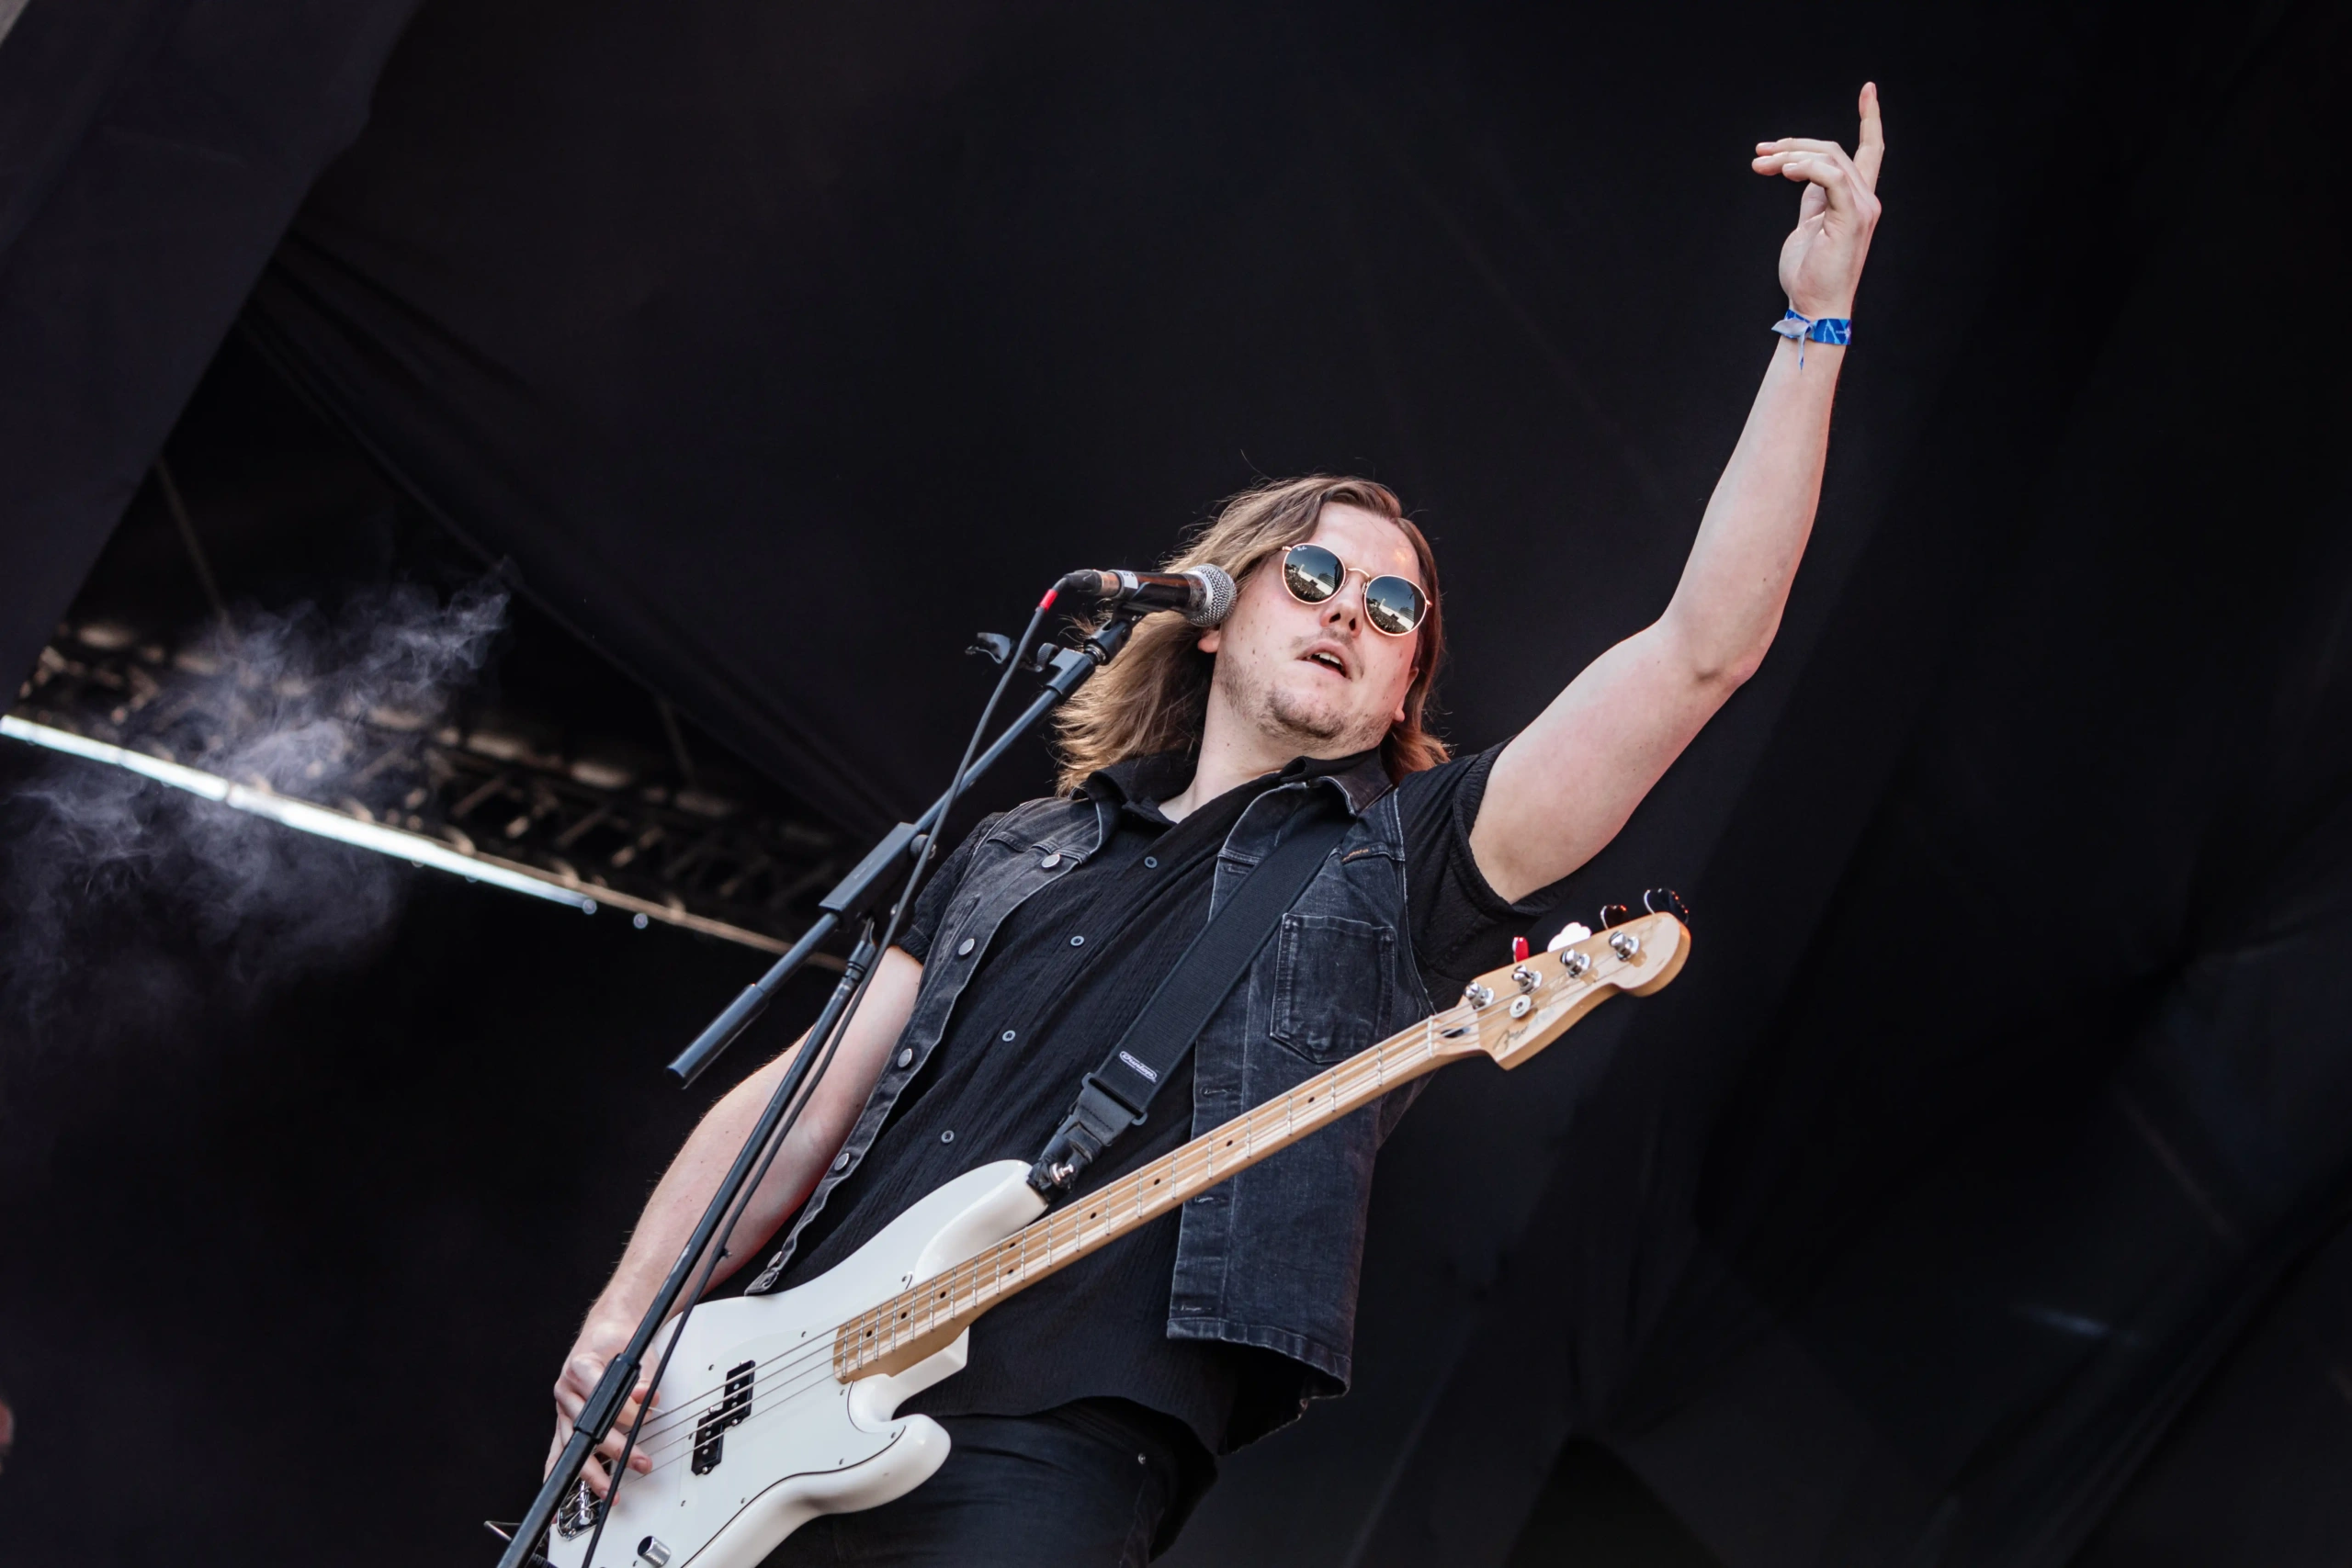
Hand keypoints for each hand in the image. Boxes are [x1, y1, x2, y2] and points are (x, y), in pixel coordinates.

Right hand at [547, 1316, 659, 1498]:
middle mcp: (567, 1389)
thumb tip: (647, 1398)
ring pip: (573, 1444)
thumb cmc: (618, 1340)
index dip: (623, 1411)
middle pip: (587, 1427)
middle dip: (615, 1449)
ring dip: (593, 1470)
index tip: (641, 1420)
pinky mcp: (565, 1418)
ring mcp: (563, 1406)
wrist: (605, 1330)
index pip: (600, 1395)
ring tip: (610, 1490)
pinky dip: (557, 1469)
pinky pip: (557, 1448)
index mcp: (581, 1366)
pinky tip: (556, 1487)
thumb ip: (644, 1378)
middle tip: (639, 1461)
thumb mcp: (637, 1352)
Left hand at [1753, 82, 1885, 320]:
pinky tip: (1782, 172)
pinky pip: (1830, 177)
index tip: (1869, 89)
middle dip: (1792, 146)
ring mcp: (1862, 208)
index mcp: (1857, 199)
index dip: (1871, 119)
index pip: (1870, 149)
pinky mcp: (1850, 218)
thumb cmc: (1808, 273)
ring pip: (1827, 158)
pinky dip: (1806, 168)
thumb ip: (1812, 196)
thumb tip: (1798, 171)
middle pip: (1832, 149)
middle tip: (1759, 154)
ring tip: (1761, 166)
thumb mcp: (1808, 225)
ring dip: (1789, 157)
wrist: (1812, 307)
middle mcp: (1866, 199)